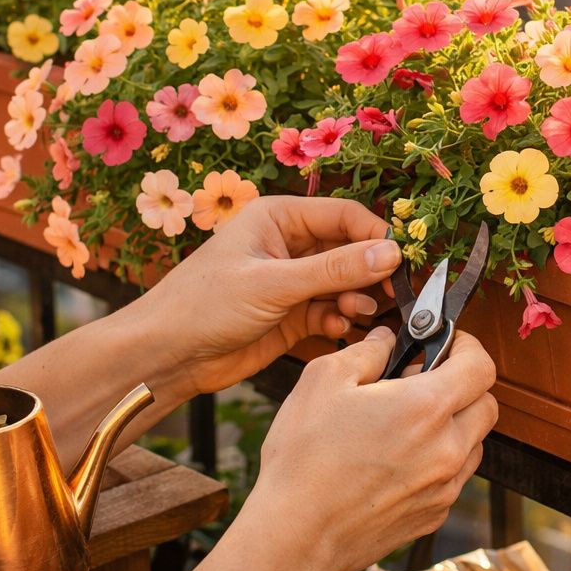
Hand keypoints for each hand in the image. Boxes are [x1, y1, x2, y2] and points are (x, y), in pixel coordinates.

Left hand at [131, 196, 400, 399]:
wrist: (168, 354)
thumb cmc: (205, 305)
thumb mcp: (273, 283)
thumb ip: (333, 269)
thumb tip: (390, 252)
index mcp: (278, 218)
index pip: (344, 215)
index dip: (376, 235)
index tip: (402, 261)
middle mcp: (289, 244)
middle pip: (351, 249)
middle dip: (372, 270)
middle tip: (392, 294)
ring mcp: (292, 281)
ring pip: (345, 282)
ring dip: (358, 297)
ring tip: (357, 312)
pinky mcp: (293, 316)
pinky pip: (333, 311)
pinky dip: (342, 319)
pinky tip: (338, 328)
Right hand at [242, 327, 496, 570]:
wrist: (296, 535)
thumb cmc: (304, 458)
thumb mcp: (323, 381)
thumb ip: (366, 351)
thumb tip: (386, 340)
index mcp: (426, 408)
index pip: (481, 367)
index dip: (468, 347)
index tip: (447, 343)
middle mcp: (447, 449)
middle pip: (487, 404)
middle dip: (463, 385)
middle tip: (419, 381)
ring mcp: (444, 487)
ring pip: (473, 443)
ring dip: (452, 425)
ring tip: (403, 424)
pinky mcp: (433, 515)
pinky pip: (452, 477)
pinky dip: (437, 460)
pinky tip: (395, 459)